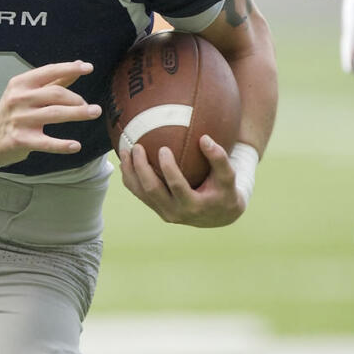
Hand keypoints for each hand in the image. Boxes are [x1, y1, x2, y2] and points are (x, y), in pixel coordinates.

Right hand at [0, 61, 99, 165]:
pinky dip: (62, 145)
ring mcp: (19, 119)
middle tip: (93, 107)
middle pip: (55, 94)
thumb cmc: (13, 111)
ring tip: (94, 113)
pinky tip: (75, 146)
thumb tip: (78, 65)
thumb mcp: (28, 91)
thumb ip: (54, 79)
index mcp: (21, 83)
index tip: (88, 68)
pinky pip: (46, 142)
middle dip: (77, 99)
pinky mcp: (20, 139)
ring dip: (77, 114)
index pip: (49, 72)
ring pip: (54, 114)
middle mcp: (19, 99)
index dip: (70, 69)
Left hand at [120, 135, 244, 226]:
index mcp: (194, 205)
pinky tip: (126, 161)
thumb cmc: (224, 191)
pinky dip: (130, 178)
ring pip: (141, 193)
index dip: (168, 169)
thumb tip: (204, 138)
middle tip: (137, 147)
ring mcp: (164, 212)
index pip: (177, 187)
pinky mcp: (157, 209)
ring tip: (125, 151)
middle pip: (152, 190)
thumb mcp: (228, 177)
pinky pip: (139, 194)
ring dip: (130, 172)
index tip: (163, 148)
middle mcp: (176, 212)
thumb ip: (219, 158)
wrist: (218, 215)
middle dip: (141, 168)